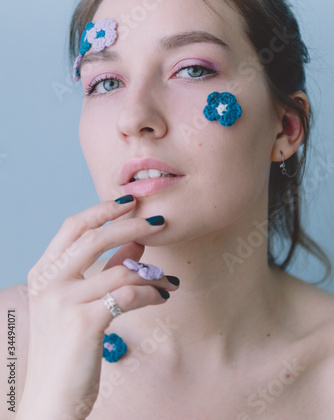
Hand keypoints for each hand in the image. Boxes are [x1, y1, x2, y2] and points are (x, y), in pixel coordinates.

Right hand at [17, 196, 178, 419]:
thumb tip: (135, 241)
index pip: (73, 227)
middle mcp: (49, 281)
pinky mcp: (83, 323)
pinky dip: (151, 292)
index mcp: (44, 272)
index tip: (129, 201)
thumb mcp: (80, 302)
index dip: (101, 209)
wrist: (51, 398)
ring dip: (151, 273)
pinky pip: (128, 295)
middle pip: (94, 237)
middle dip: (131, 225)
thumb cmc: (67, 347)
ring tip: (167, 281)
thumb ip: (105, 269)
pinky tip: (161, 297)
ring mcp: (63, 301)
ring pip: (119, 269)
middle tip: (159, 222)